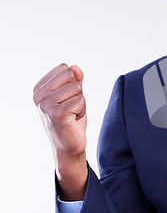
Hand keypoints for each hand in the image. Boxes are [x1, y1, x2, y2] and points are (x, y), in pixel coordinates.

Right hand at [33, 64, 87, 199]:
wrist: (69, 145)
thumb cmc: (71, 119)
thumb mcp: (72, 95)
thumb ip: (74, 80)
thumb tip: (76, 67)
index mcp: (38, 89)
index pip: (64, 68)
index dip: (72, 83)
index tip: (66, 99)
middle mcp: (38, 96)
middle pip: (71, 76)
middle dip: (77, 92)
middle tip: (71, 107)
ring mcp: (46, 105)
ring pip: (77, 88)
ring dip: (80, 103)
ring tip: (72, 115)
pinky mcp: (57, 114)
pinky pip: (81, 100)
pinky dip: (82, 111)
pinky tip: (73, 120)